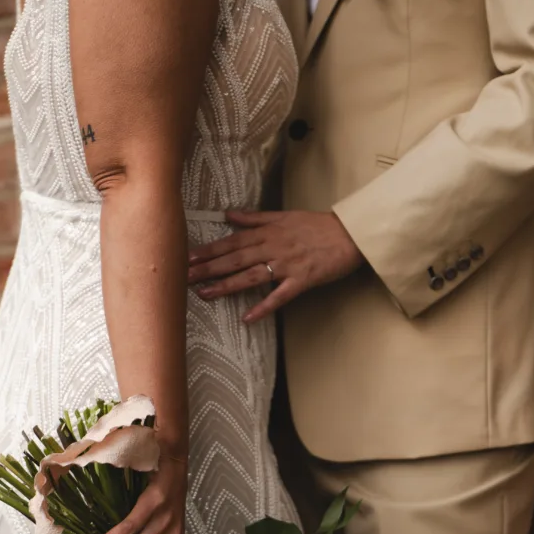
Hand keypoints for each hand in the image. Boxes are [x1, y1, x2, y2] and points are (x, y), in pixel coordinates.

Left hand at [188, 210, 364, 321]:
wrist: (350, 233)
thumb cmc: (317, 225)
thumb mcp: (283, 215)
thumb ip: (254, 218)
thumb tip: (228, 215)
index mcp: (268, 231)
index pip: (232, 241)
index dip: (209, 249)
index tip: (186, 256)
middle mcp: (273, 246)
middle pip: (235, 258)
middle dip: (208, 268)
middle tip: (183, 277)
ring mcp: (287, 264)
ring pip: (251, 275)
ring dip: (227, 286)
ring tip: (205, 295)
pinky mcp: (302, 280)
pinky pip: (280, 296)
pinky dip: (264, 306)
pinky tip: (247, 317)